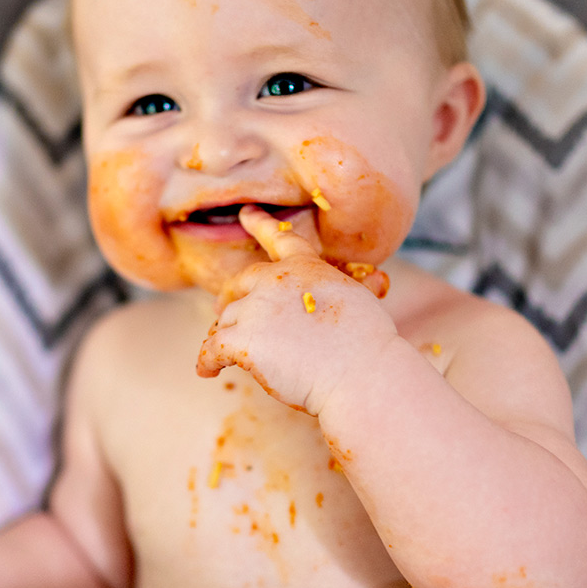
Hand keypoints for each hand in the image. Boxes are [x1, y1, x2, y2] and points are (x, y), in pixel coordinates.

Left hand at [195, 205, 398, 414]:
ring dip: (224, 335)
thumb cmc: (368, 344)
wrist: (360, 373)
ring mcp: (257, 309)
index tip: (245, 214)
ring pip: (227, 320)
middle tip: (222, 312)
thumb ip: (359, 288)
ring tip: (223, 356)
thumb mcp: (364, 301)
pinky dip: (206, 361)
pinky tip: (208, 371)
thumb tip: (380, 279)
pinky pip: (211, 348)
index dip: (261, 224)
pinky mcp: (243, 340)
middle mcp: (276, 281)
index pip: (280, 238)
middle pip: (240, 284)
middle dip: (230, 296)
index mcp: (306, 268)